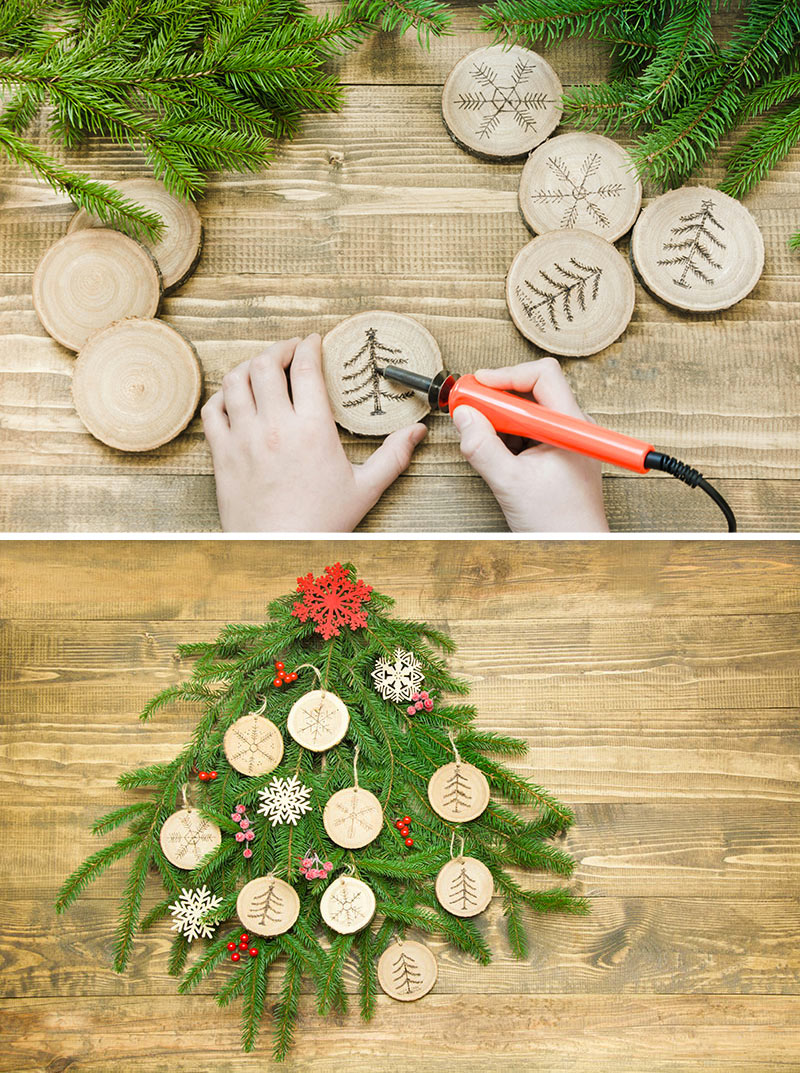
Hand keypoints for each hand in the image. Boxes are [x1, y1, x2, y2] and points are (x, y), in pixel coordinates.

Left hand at [201, 334, 426, 531]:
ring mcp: (243, 439)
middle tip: (291, 351)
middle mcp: (274, 427)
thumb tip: (418, 431)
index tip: (314, 342)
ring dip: (249, 366)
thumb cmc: (322, 522)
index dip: (309, 346)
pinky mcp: (222, 454)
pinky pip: (213, 410)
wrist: (279, 550)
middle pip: (266, 364)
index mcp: (312, 430)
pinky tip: (236, 398)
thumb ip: (394, 456)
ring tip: (263, 368)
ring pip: (235, 380)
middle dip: (279, 349)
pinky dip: (223, 396)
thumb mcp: (365, 488)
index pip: (305, 368)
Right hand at [451, 358, 608, 532]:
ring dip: (499, 422)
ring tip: (482, 442)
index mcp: (571, 427)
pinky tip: (496, 458)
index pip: (542, 376)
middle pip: (531, 391)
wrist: (575, 551)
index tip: (476, 386)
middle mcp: (572, 428)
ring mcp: (564, 441)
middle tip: (468, 411)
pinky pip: (527, 433)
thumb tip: (463, 416)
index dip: (505, 376)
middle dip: (496, 401)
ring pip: (526, 413)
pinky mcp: (555, 454)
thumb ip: (482, 447)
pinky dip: (506, 439)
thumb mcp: (509, 484)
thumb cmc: (558, 524)